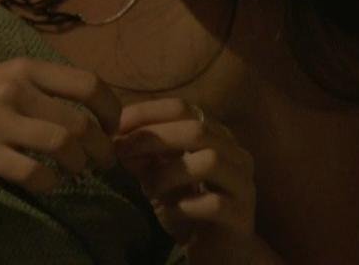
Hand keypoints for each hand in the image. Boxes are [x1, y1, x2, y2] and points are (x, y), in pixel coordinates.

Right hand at [0, 58, 120, 193]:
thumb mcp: (0, 77)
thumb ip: (37, 87)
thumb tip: (84, 111)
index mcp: (24, 69)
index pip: (88, 83)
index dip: (110, 109)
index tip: (111, 128)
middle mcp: (15, 90)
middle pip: (82, 121)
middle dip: (102, 147)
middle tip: (101, 162)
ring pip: (64, 144)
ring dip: (79, 165)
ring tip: (74, 172)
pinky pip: (33, 172)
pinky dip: (50, 183)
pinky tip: (46, 184)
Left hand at [114, 98, 259, 261]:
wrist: (219, 250)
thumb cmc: (188, 206)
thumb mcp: (159, 176)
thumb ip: (142, 156)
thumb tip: (116, 138)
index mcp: (216, 136)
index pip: (183, 108)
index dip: (147, 113)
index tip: (116, 125)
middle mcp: (236, 154)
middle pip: (197, 130)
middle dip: (153, 138)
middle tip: (123, 152)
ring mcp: (242, 184)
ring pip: (210, 161)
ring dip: (169, 173)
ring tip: (150, 190)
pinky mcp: (242, 215)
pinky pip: (214, 203)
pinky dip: (184, 206)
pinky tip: (169, 213)